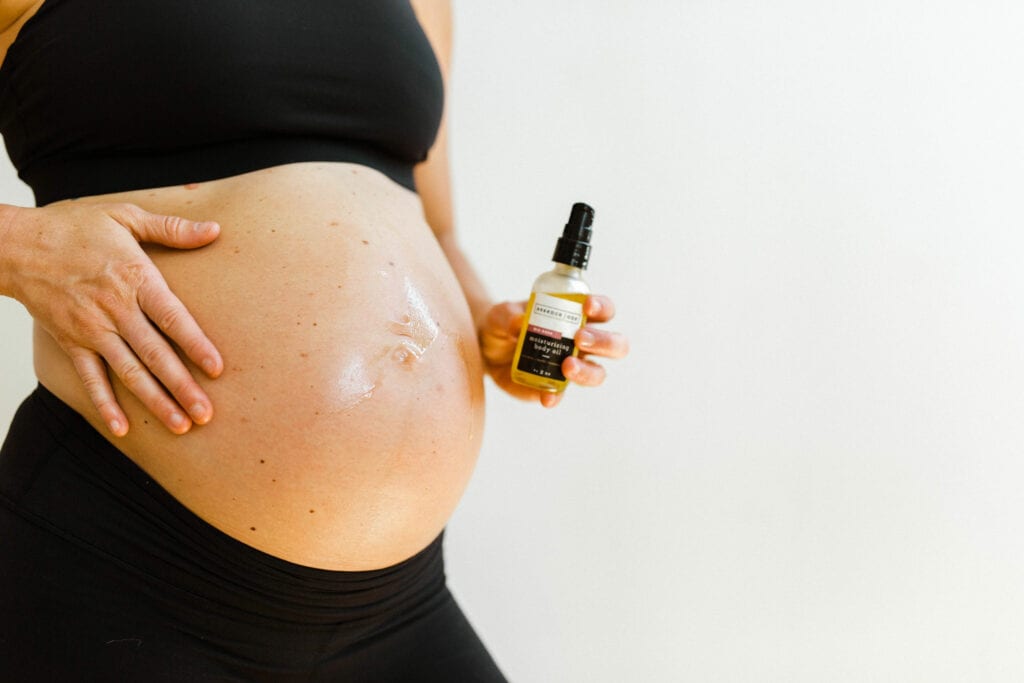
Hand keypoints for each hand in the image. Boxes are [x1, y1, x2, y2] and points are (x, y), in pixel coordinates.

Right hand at [3, 202, 223, 435]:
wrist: (16, 244)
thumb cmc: (76, 227)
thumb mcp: (125, 216)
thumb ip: (172, 228)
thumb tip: (215, 229)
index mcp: (135, 278)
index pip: (172, 317)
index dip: (195, 344)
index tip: (217, 369)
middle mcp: (115, 309)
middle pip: (155, 354)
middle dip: (182, 386)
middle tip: (205, 414)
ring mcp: (91, 329)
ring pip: (129, 372)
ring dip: (155, 401)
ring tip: (181, 426)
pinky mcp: (71, 342)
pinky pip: (90, 378)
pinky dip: (105, 404)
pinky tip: (122, 428)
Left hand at [479, 294, 628, 407]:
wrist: (487, 349)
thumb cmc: (504, 324)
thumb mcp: (501, 314)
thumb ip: (509, 316)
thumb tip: (519, 324)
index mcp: (576, 317)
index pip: (604, 311)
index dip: (602, 307)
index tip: (587, 306)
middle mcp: (581, 343)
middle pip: (615, 344)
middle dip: (604, 341)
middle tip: (579, 339)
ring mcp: (571, 367)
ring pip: (598, 373)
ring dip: (587, 371)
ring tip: (566, 366)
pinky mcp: (554, 387)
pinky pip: (563, 394)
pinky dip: (557, 396)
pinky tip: (547, 396)